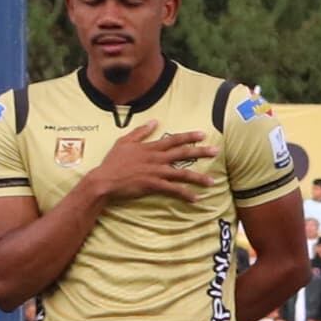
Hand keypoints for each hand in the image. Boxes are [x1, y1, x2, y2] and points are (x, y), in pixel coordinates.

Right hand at [86, 125, 215, 204]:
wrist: (104, 180)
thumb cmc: (113, 162)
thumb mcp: (124, 142)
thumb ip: (140, 132)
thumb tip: (154, 121)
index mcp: (150, 148)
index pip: (173, 140)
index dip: (189, 137)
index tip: (203, 135)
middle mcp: (156, 158)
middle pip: (182, 154)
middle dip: (201, 152)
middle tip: (216, 152)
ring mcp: (156, 172)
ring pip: (181, 173)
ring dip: (198, 178)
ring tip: (212, 182)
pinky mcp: (153, 185)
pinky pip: (173, 190)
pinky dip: (185, 194)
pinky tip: (196, 198)